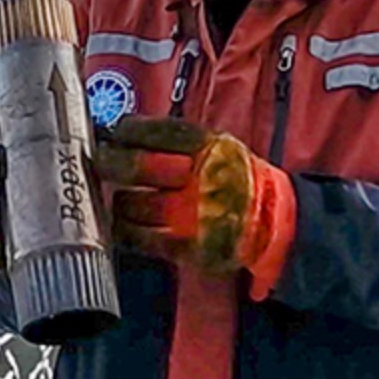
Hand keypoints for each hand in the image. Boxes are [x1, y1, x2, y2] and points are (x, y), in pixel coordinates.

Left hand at [93, 116, 297, 296]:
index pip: (153, 132)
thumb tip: (126, 133)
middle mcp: (200, 177)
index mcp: (209, 146)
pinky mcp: (188, 246)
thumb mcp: (218, 146)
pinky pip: (142, 239)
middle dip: (112, 163)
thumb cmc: (239, 180)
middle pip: (136, 166)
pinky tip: (124, 227)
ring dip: (120, 202)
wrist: (275, 221)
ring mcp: (193, 214)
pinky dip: (126, 232)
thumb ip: (178, 141)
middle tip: (102, 163)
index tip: (114, 135)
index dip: (126, 133)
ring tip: (122, 200)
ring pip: (133, 204)